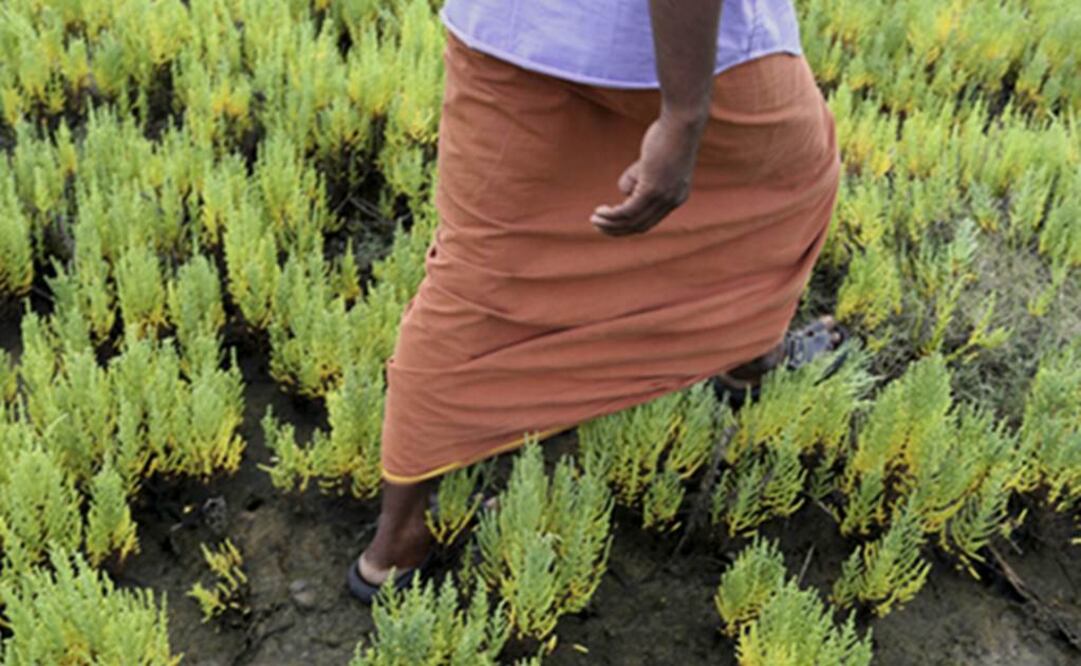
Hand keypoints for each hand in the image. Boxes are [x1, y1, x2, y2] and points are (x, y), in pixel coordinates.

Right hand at [591, 111, 705, 236]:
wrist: (681, 123)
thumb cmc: (669, 135)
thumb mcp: (652, 161)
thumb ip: (639, 178)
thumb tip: (624, 192)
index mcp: (676, 197)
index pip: (650, 220)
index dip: (629, 224)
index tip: (612, 221)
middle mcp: (671, 202)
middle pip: (640, 226)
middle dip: (617, 229)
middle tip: (599, 226)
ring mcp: (663, 197)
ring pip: (632, 221)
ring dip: (611, 224)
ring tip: (595, 220)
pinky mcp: (652, 189)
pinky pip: (628, 210)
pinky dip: (612, 215)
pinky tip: (600, 212)